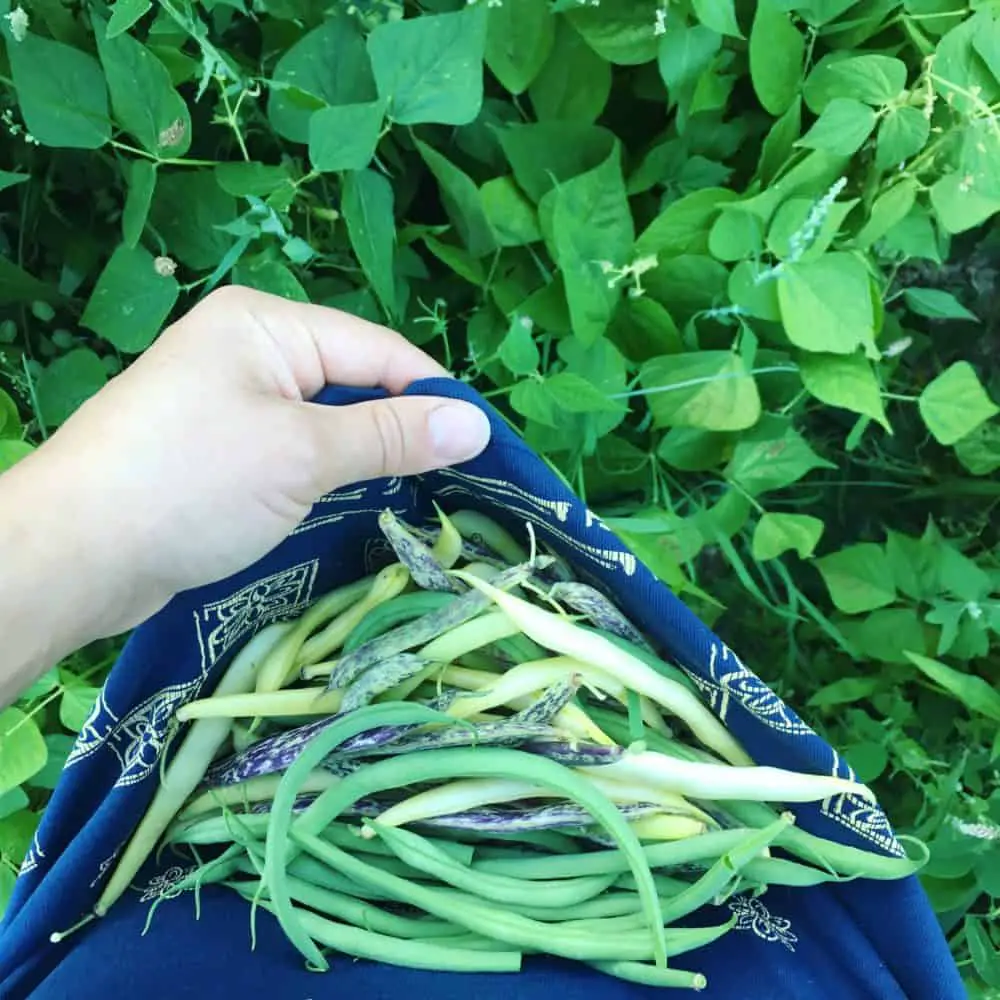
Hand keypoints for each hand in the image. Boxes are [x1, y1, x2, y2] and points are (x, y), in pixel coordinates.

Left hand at [0, 287, 490, 702]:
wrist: (73, 555)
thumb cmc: (191, 485)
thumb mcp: (303, 454)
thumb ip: (392, 435)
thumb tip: (478, 424)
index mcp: (266, 325)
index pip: (378, 349)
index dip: (434, 395)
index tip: (485, 447)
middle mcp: (248, 350)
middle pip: (353, 382)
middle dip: (401, 429)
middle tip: (457, 481)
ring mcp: (228, 400)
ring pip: (324, 422)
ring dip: (366, 457)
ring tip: (419, 496)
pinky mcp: (217, 449)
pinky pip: (292, 450)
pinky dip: (327, 475)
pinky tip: (356, 505)